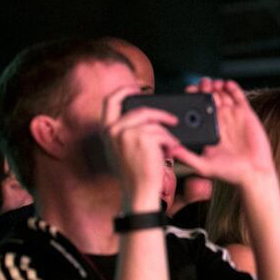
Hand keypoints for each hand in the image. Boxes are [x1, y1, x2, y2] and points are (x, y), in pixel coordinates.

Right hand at [101, 86, 179, 211]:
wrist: (138, 191)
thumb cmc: (135, 174)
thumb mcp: (122, 149)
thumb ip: (126, 131)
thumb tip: (143, 117)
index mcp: (106, 130)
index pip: (110, 100)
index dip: (124, 90)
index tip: (136, 88)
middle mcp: (113, 129)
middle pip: (141, 109)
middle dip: (160, 114)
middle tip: (173, 120)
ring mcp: (126, 133)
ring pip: (154, 123)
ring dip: (167, 134)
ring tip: (172, 145)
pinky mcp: (142, 138)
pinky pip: (162, 133)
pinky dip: (170, 141)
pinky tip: (171, 150)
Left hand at [174, 79, 276, 185]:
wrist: (254, 174)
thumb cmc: (230, 173)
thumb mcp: (204, 166)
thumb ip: (187, 157)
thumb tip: (170, 149)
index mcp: (209, 129)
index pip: (198, 108)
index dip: (193, 97)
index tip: (189, 91)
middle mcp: (220, 120)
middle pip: (210, 97)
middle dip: (204, 88)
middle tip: (202, 85)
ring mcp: (233, 116)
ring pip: (223, 93)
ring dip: (216, 85)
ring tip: (213, 84)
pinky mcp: (246, 114)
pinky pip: (239, 96)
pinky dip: (233, 87)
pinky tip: (226, 84)